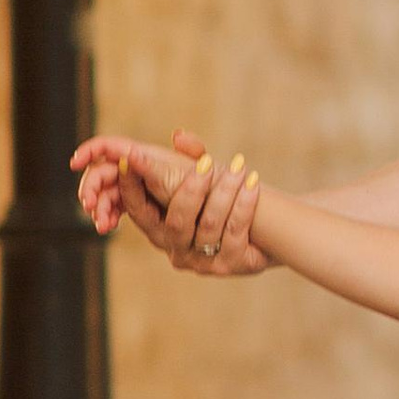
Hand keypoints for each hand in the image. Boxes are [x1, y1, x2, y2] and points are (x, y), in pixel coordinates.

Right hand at [70, 128, 267, 273]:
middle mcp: (176, 249)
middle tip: (207, 163)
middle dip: (191, 189)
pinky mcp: (232, 264)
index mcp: (159, 229)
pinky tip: (253, 184)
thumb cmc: (223, 202)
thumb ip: (188, 158)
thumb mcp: (203, 180)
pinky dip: (244, 204)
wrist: (267, 235)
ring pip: (209, 224)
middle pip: (177, 221)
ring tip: (239, 167)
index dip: (132, 186)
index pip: (139, 210)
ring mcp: (203, 260)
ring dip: (224, 192)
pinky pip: (236, 231)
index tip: (131, 157)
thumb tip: (180, 135)